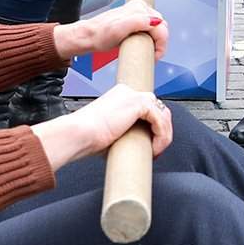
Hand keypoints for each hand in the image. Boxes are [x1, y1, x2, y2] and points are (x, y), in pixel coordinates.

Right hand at [34, 83, 173, 170]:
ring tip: (154, 152)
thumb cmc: (88, 137)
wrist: (80, 134)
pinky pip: (160, 120)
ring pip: (162, 115)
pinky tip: (154, 148)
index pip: (147, 108)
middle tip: (155, 150)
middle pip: (158, 109)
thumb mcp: (111, 132)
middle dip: (161, 131)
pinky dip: (161, 136)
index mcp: (120, 97)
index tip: (150, 145)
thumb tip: (136, 145)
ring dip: (163, 136)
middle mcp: (128, 92)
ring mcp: (134, 95)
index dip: (152, 127)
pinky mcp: (138, 103)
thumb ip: (125, 132)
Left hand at [53, 0, 169, 62]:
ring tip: (146, 50)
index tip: (155, 55)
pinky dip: (150, 38)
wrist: (88, 37)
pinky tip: (142, 44)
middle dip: (159, 42)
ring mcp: (138, 13)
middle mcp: (140, 8)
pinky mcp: (135, 19)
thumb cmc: (99, 36)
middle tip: (151, 55)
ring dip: (155, 40)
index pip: (161, 25)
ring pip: (157, 27)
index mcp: (139, 8)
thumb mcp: (118, 30)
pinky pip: (150, 28)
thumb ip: (138, 22)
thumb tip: (155, 21)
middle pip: (161, 26)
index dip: (161, 43)